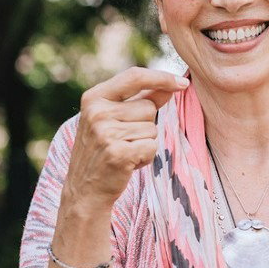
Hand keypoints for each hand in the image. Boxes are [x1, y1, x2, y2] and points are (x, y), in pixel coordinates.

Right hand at [63, 67, 188, 212]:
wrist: (85, 190)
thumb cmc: (103, 151)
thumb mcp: (113, 119)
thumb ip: (142, 100)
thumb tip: (172, 86)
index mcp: (94, 98)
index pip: (134, 77)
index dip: (162, 78)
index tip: (183, 83)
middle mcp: (97, 113)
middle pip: (148, 107)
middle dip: (146, 125)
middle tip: (124, 141)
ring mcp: (106, 133)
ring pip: (152, 129)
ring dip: (145, 144)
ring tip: (124, 153)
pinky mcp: (118, 154)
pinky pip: (152, 148)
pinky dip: (146, 158)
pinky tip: (127, 164)